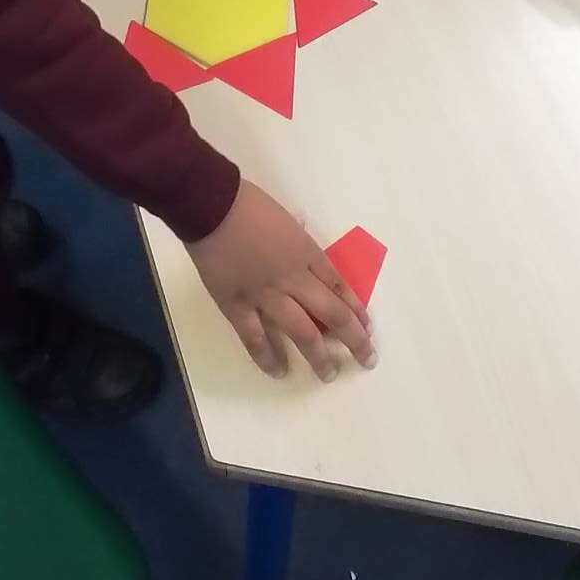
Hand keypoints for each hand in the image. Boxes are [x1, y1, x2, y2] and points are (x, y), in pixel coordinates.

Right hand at [187, 181, 376, 380]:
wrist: (213, 205)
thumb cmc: (250, 205)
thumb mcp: (288, 221)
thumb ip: (300, 246)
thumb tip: (307, 262)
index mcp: (307, 254)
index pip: (341, 288)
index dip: (357, 311)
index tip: (366, 328)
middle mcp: (294, 279)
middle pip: (333, 314)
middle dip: (354, 340)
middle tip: (366, 359)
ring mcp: (266, 295)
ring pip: (302, 332)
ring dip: (319, 356)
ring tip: (328, 374)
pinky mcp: (237, 306)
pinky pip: (255, 338)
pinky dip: (268, 357)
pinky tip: (278, 371)